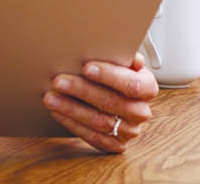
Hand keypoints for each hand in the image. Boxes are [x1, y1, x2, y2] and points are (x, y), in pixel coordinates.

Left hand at [42, 53, 157, 153]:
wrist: (117, 98)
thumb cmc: (117, 75)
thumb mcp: (124, 62)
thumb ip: (123, 56)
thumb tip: (128, 54)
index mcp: (147, 87)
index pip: (132, 84)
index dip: (109, 76)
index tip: (86, 67)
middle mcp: (141, 111)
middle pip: (111, 102)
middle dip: (82, 90)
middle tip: (59, 81)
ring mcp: (129, 131)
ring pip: (99, 121)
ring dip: (71, 108)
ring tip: (51, 97)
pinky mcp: (114, 144)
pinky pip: (92, 136)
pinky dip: (72, 124)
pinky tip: (58, 112)